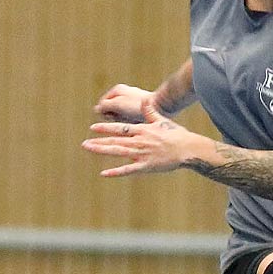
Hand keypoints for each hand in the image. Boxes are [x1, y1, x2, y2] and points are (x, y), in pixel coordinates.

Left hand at [82, 96, 200, 177]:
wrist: (188, 149)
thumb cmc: (177, 134)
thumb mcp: (162, 120)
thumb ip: (150, 111)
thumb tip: (144, 100)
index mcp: (142, 130)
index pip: (120, 128)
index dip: (106, 128)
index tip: (93, 128)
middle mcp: (139, 141)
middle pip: (115, 141)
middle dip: (99, 142)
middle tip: (84, 144)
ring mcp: (141, 154)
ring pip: (118, 152)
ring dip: (103, 151)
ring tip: (90, 151)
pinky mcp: (146, 166)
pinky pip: (128, 170)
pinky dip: (115, 172)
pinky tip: (104, 174)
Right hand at [94, 83, 155, 124]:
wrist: (159, 106)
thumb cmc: (137, 105)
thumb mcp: (117, 104)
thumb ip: (105, 106)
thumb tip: (97, 109)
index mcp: (117, 90)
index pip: (102, 105)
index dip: (106, 113)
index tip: (115, 115)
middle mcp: (123, 94)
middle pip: (111, 110)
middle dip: (115, 116)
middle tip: (125, 117)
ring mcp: (131, 101)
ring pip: (120, 115)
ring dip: (123, 120)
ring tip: (132, 119)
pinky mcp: (138, 108)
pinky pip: (130, 117)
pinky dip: (131, 121)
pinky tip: (138, 121)